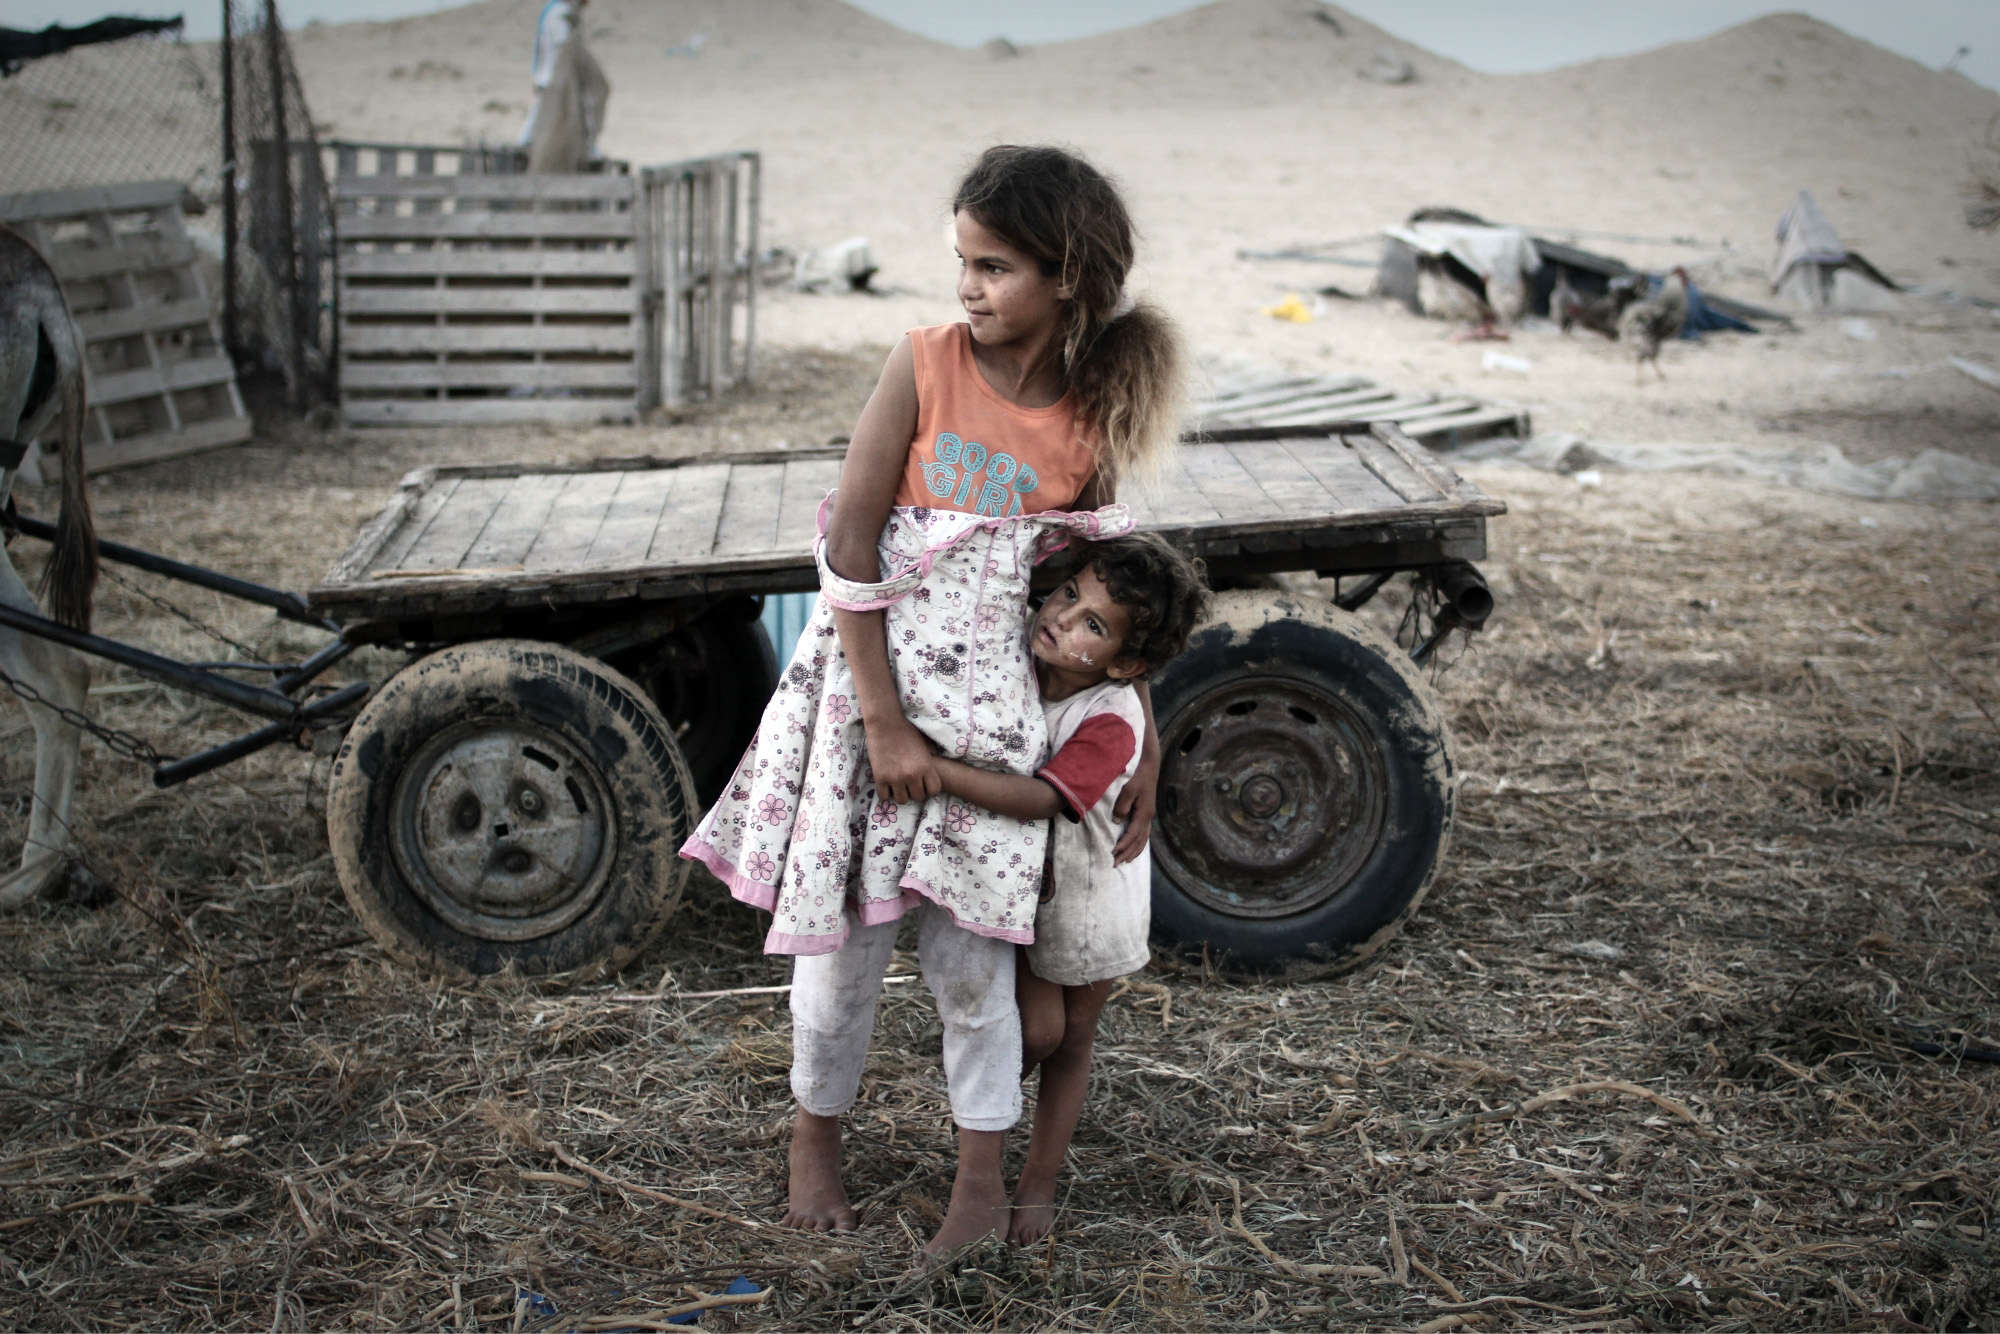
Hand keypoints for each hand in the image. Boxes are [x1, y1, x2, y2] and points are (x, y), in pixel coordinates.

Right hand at [867, 717, 941, 805]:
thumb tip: (936, 770)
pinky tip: (886, 784)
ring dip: (901, 794)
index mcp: (925, 766)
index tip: (923, 784)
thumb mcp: (924, 744)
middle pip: (918, 797)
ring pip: (902, 800)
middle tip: (909, 784)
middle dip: (914, 791)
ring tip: (898, 785)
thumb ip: (929, 760)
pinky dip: (886, 793)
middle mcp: (912, 775)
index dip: (929, 789)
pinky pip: (884, 797)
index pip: (934, 791)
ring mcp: (895, 778)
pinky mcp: (880, 778)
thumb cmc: (906, 730)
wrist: (885, 722)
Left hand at [1112, 743, 1159, 864]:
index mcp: (1144, 813)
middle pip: (1139, 841)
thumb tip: (1117, 822)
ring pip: (1143, 839)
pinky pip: (1144, 834)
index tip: (1113, 852)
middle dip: (1127, 853)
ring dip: (1134, 851)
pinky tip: (1134, 848)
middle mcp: (1148, 818)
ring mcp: (1149, 816)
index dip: (1123, 845)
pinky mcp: (1147, 814)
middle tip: (1116, 864)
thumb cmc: (1138, 777)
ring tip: (1125, 861)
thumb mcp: (1128, 790)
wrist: (1149, 768)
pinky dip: (1139, 844)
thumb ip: (1122, 806)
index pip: (1133, 834)